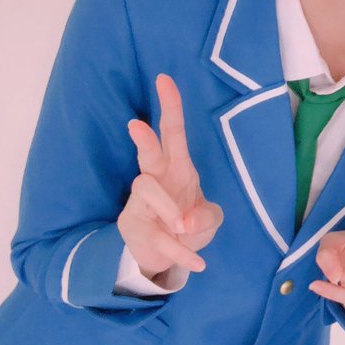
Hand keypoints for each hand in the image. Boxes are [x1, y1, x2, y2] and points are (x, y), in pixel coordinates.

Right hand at [117, 74, 223, 285]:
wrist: (165, 255)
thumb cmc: (189, 223)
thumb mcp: (210, 219)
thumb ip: (206, 216)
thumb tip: (186, 221)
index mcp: (177, 169)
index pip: (173, 133)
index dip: (170, 107)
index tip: (164, 79)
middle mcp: (156, 180)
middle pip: (148, 153)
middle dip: (144, 139)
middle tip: (136, 125)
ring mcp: (141, 203)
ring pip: (147, 190)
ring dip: (170, 210)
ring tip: (185, 228)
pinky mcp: (135, 227)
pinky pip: (160, 238)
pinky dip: (182, 253)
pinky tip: (199, 264)